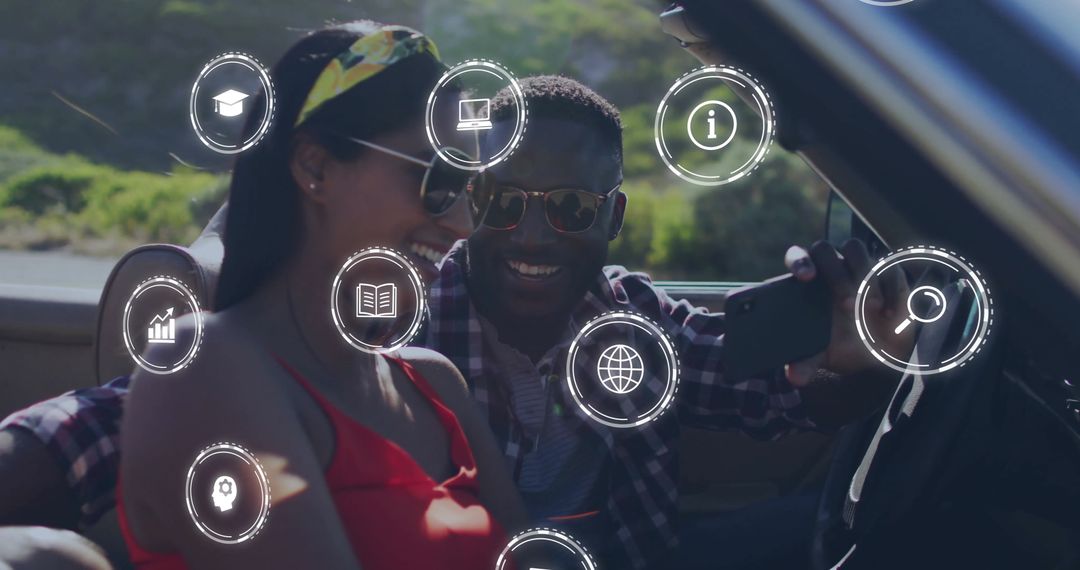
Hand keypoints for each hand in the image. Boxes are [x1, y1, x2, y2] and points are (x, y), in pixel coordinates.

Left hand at [782, 240, 911, 385]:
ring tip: (871, 309)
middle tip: (846, 306)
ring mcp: (859, 267)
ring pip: (856, 250)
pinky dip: (892, 290)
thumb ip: (805, 364)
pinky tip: (891, 315)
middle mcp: (831, 269)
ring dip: (863, 277)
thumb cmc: (841, 346)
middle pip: (826, 249)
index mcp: (809, 283)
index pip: (798, 256)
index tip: (806, 277)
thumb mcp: (822, 356)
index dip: (800, 261)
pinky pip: (889, 268)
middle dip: (836, 275)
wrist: (876, 354)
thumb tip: (795, 378)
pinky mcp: (888, 274)